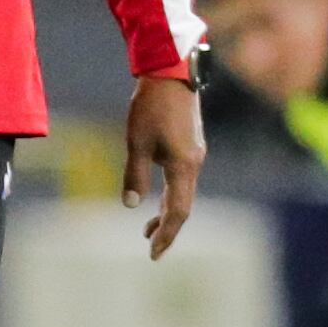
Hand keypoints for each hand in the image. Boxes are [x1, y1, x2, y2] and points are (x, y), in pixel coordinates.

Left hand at [123, 72, 204, 258]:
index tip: (153, 254)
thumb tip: (132, 206)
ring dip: (168, 212)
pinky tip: (158, 196)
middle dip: (167, 228)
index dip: (166, 234)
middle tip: (151, 247)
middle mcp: (195, 163)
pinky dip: (171, 195)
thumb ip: (135, 175)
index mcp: (184, 166)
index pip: (178, 211)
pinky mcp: (191, 145)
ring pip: (184, 192)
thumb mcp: (137, 142)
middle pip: (184, 206)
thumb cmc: (151, 107)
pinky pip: (183, 179)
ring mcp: (195, 154)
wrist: (170, 72)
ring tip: (148, 227)